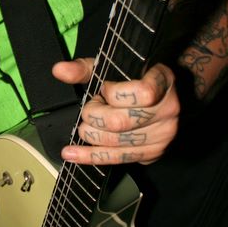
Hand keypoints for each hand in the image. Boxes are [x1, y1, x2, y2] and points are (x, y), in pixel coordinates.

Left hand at [52, 58, 179, 164]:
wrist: (160, 98)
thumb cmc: (133, 79)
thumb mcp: (112, 68)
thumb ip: (85, 69)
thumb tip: (59, 70)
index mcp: (164, 81)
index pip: (143, 93)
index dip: (115, 93)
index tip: (105, 89)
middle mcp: (168, 110)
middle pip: (121, 121)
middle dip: (94, 117)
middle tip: (89, 111)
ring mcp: (163, 134)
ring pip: (118, 143)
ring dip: (91, 136)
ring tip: (83, 128)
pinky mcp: (153, 153)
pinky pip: (118, 158)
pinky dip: (90, 157)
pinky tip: (71, 154)